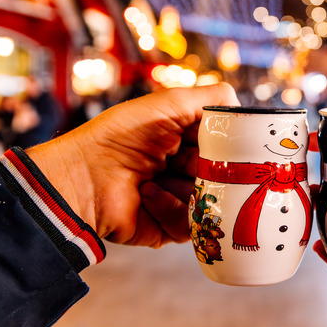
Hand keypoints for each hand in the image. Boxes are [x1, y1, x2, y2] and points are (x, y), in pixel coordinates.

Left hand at [26, 83, 239, 247]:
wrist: (83, 177)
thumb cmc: (122, 135)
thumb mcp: (170, 103)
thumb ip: (212, 98)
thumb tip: (244, 108)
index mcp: (184, 141)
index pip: (225, 146)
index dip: (230, 145)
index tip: (236, 144)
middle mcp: (183, 171)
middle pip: (225, 175)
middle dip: (214, 168)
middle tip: (197, 161)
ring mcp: (178, 201)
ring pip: (213, 201)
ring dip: (188, 186)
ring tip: (159, 175)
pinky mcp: (170, 228)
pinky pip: (192, 224)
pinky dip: (170, 206)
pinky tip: (147, 193)